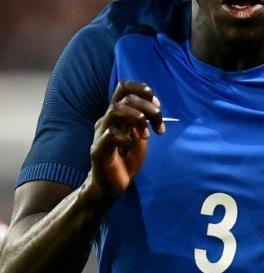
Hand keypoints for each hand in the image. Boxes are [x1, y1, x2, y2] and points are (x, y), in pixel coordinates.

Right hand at [88, 81, 164, 202]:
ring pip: (115, 110)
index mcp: (118, 113)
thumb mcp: (141, 134)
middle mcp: (108, 118)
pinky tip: (131, 146)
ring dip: (136, 117)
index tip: (157, 104)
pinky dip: (125, 138)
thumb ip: (145, 119)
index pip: (124, 87)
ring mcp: (101, 133)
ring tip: (146, 133)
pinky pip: (110, 134)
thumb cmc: (127, 158)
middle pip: (125, 98)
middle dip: (146, 106)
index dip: (142, 89)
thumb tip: (155, 105)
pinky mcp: (97, 149)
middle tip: (158, 122)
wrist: (112, 185)